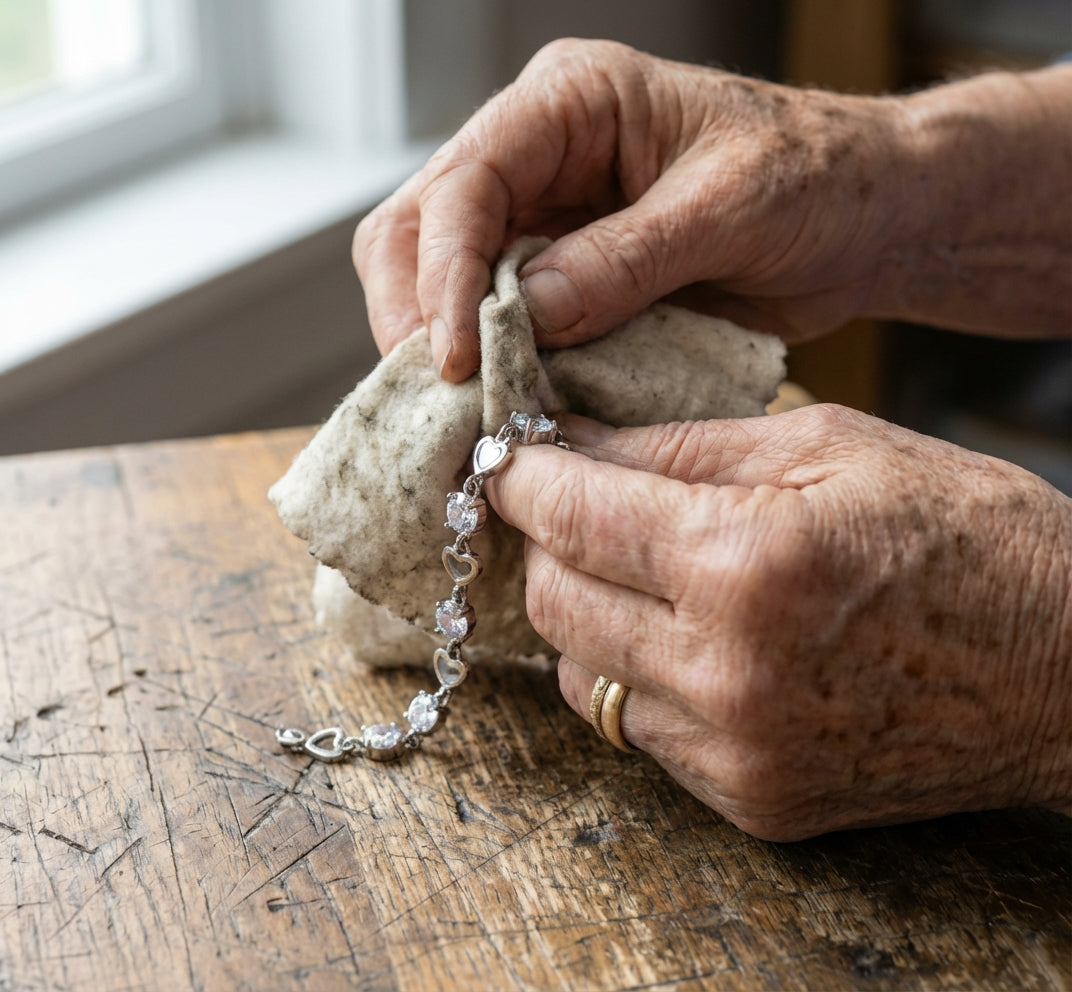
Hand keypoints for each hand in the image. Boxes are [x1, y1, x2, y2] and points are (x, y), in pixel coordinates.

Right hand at [353, 39, 1071, 380]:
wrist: (862, 217)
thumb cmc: (816, 178)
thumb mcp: (731, 207)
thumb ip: (627, 258)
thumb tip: (527, 314)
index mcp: (572, 103)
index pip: (466, 181)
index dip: (444, 272)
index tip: (454, 357)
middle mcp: (538, 155)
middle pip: (419, 228)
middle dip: (416, 314)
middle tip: (440, 399)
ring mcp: (543, 219)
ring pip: (439, 280)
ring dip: (442, 349)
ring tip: (463, 414)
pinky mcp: (562, 278)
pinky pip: (495, 324)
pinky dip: (489, 369)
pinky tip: (500, 408)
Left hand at [486, 409, 1070, 839]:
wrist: (1068, 673)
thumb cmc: (966, 534)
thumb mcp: (830, 445)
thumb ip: (685, 445)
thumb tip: (577, 443)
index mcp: (748, 563)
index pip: (572, 517)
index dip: (520, 478)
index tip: (506, 458)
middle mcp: (727, 673)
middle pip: (554, 603)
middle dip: (545, 543)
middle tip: (570, 504)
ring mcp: (736, 753)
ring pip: (579, 675)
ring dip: (584, 612)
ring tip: (630, 568)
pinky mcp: (751, 802)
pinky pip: (638, 729)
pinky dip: (636, 674)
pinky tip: (681, 635)